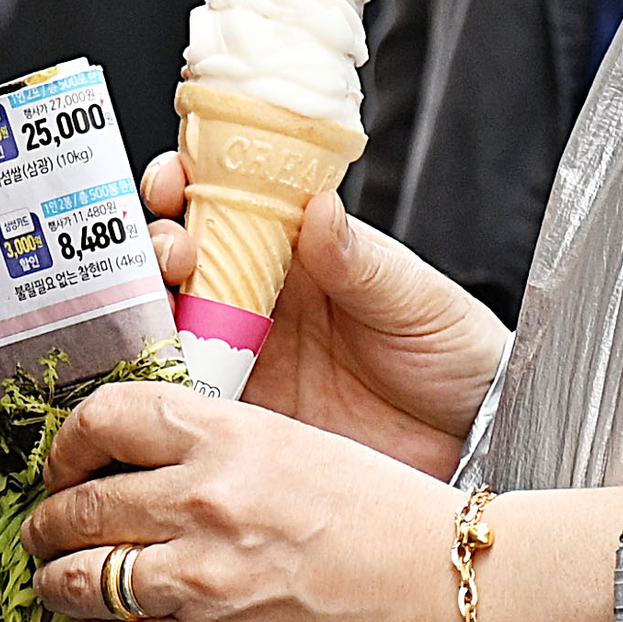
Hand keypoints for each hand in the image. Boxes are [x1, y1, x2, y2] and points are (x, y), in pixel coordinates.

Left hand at [21, 383, 463, 621]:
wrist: (444, 588)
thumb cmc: (382, 514)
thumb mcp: (289, 441)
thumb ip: (208, 445)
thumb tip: (137, 459)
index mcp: (224, 436)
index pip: (104, 418)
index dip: (67, 442)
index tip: (65, 457)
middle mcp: (202, 503)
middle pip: (78, 505)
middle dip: (47, 521)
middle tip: (44, 526)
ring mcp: (202, 580)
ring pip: (82, 579)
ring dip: (55, 581)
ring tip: (56, 578)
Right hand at [142, 151, 503, 475]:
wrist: (476, 443)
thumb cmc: (455, 355)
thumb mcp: (416, 300)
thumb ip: (362, 261)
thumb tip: (320, 207)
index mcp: (298, 250)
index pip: (225, 200)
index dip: (187, 180)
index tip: (174, 178)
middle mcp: (259, 298)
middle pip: (179, 259)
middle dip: (155, 242)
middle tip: (172, 252)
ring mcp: (245, 359)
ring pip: (168, 323)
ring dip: (145, 310)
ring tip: (160, 313)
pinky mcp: (244, 420)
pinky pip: (185, 400)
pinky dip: (160, 388)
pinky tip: (159, 382)